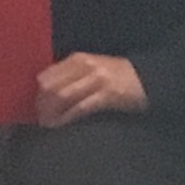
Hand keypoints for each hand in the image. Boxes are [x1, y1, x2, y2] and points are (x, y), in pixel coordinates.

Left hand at [33, 52, 147, 126]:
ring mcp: (97, 79)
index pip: (47, 76)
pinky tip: (61, 125)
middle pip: (52, 87)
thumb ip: (70, 75)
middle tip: (40, 120)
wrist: (148, 79)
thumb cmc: (116, 76)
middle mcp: (85, 66)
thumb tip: (44, 91)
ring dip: (52, 113)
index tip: (36, 107)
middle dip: (42, 106)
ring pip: (63, 97)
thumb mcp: (91, 68)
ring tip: (47, 125)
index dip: (38, 94)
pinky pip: (81, 107)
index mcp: (77, 59)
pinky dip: (67, 117)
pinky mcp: (108, 94)